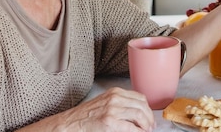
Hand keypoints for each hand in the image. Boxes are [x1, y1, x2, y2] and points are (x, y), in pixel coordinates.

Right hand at [23, 87, 155, 131]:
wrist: (70, 123)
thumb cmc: (86, 116)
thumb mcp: (105, 103)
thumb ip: (121, 104)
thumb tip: (138, 113)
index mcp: (115, 92)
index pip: (140, 97)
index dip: (148, 108)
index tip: (150, 117)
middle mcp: (115, 98)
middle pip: (142, 105)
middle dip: (149, 118)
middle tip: (150, 127)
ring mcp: (112, 109)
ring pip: (139, 115)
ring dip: (145, 125)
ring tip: (146, 131)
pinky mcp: (109, 121)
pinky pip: (130, 127)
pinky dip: (138, 131)